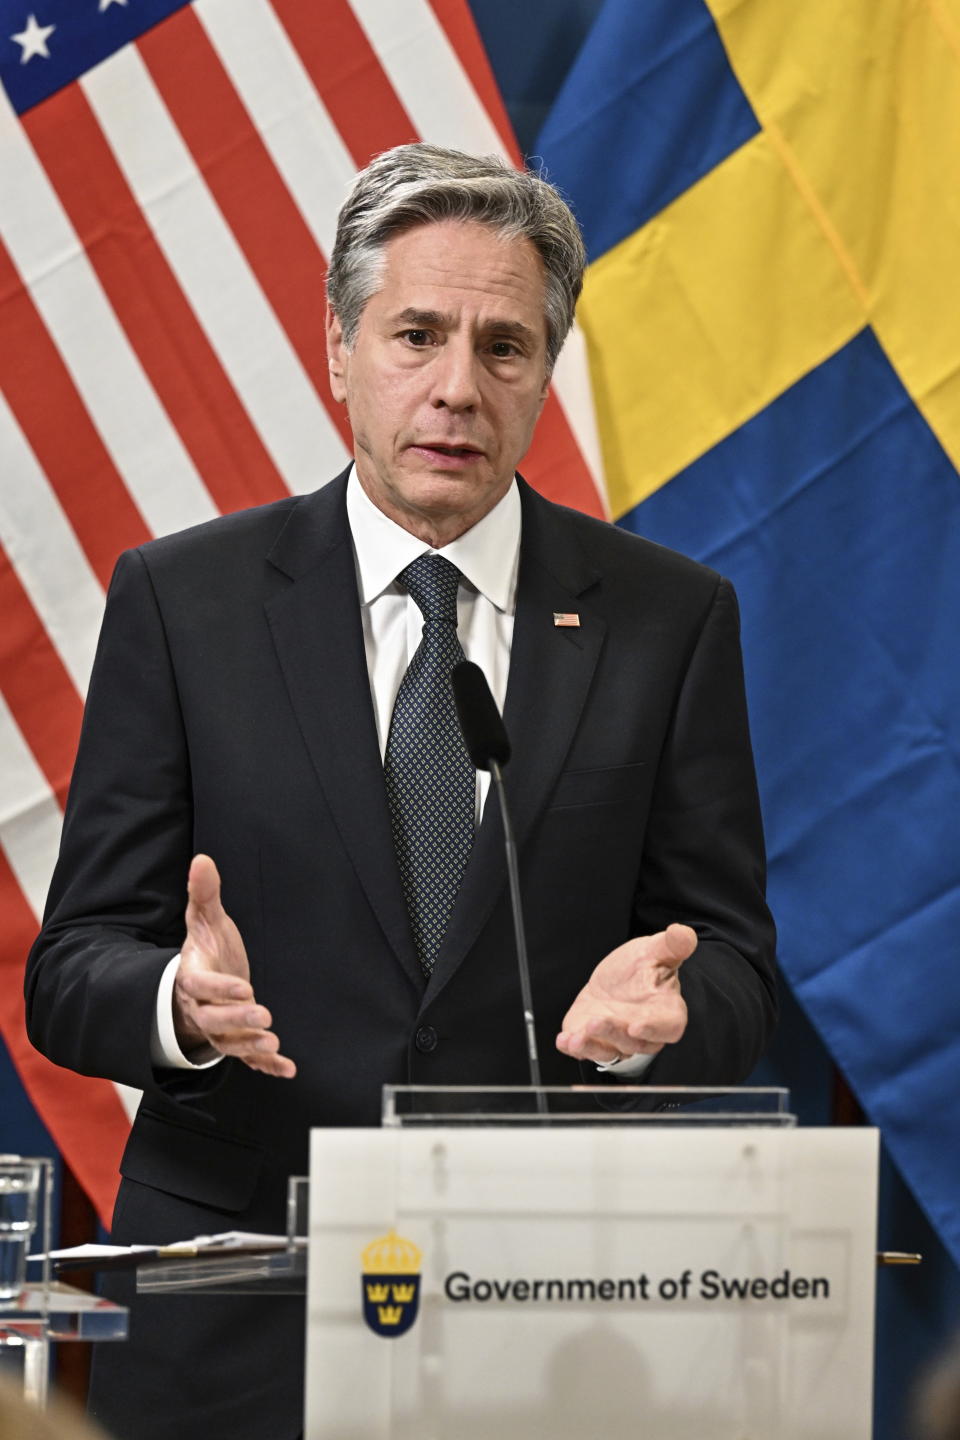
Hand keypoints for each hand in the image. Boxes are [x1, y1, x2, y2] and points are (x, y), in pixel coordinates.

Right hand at [174, 854, 295, 1077]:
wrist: (199, 980)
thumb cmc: (205, 949)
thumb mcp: (204, 919)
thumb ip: (204, 893)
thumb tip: (202, 859)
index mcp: (193, 977)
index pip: (201, 986)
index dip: (220, 989)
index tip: (244, 987)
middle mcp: (203, 1008)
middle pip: (214, 1020)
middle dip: (238, 1020)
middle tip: (264, 1016)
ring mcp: (219, 1027)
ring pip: (229, 1043)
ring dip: (250, 1045)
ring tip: (272, 1044)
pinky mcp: (236, 1040)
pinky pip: (248, 1058)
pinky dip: (266, 1065)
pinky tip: (287, 1069)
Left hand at [556, 923, 695, 1064]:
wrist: (616, 978)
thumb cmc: (642, 969)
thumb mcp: (655, 950)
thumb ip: (672, 945)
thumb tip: (684, 932)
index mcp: (666, 1011)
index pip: (668, 1027)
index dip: (654, 1029)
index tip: (637, 1026)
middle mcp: (643, 1033)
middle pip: (633, 1043)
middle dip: (613, 1033)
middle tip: (596, 1021)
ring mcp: (617, 1040)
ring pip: (609, 1051)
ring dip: (592, 1046)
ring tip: (576, 1037)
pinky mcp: (594, 1041)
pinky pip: (586, 1051)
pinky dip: (574, 1048)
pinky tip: (563, 1040)